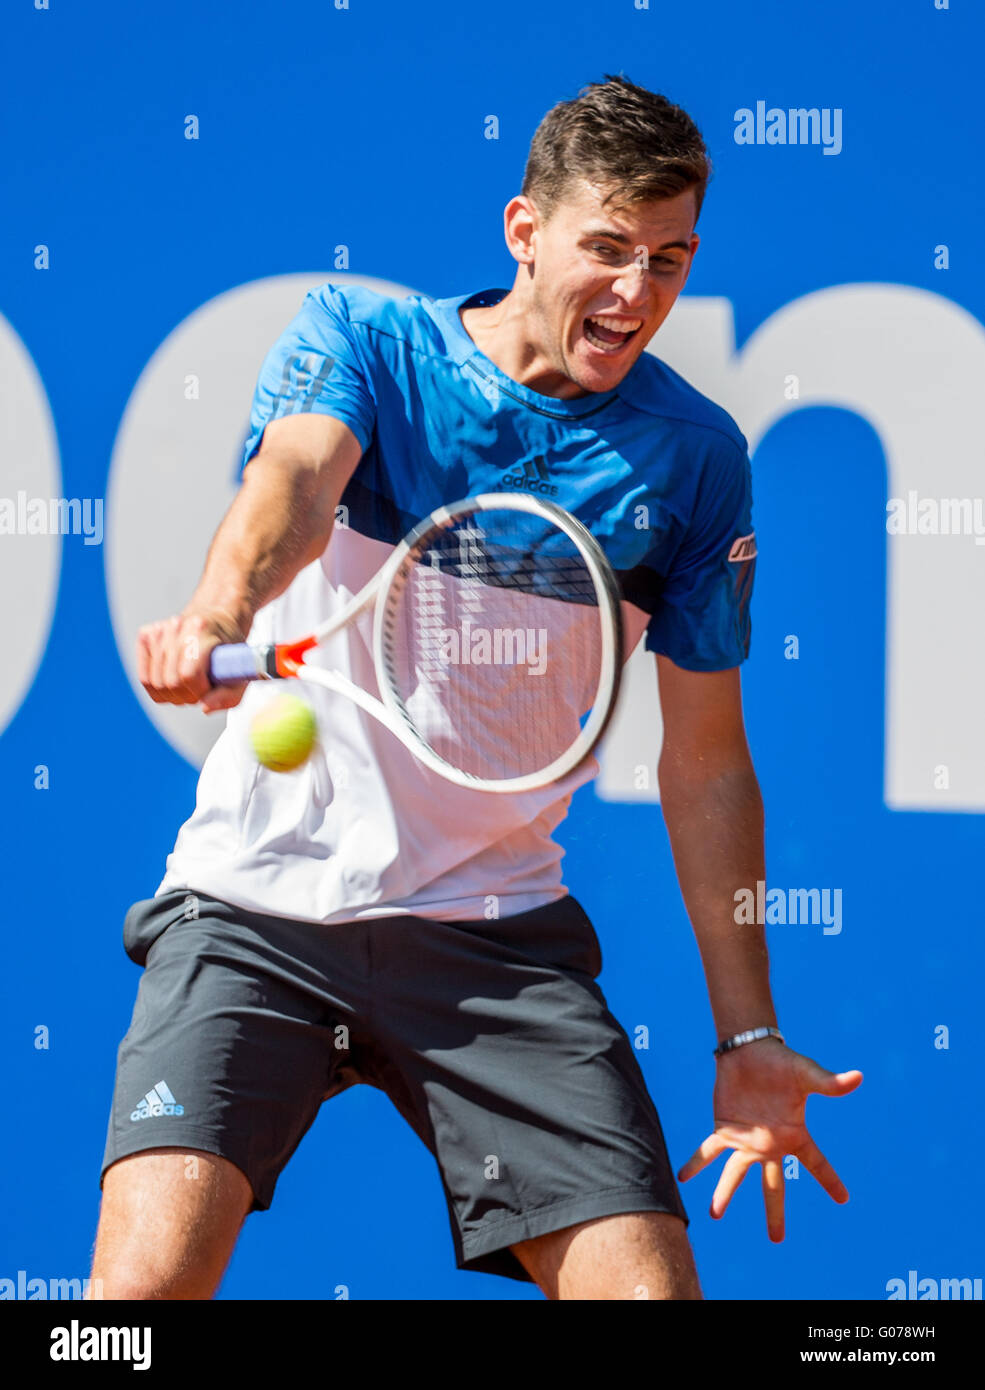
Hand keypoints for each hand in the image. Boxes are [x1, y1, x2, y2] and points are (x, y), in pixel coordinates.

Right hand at [136, 608, 248, 713]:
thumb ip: (229, 696)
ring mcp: (158, 629)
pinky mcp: (145, 635)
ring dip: (172, 694)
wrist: (217, 620)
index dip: (199, 691)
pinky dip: (158, 688)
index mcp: (201, 629)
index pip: (188, 675)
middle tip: (200, 689)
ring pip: (154, 683)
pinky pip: (144, 678)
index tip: (210, 688)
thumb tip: (204, 708)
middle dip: (186, 695)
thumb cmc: (230, 650)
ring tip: (188, 685)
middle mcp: (176, 625)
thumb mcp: (242, 673)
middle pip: (170, 682)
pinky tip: (173, 680)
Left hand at [677, 1038, 861, 1241]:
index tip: (844, 1199)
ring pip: (735, 1175)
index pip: (817, 1164)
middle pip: (773, 1186)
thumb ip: (829, 1083)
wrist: (749, 1049)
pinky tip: (682, 1177)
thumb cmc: (781, 1062)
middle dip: (774, 1213)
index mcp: (793, 1136)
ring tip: (714, 1214)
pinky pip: (708, 1151)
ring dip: (724, 1194)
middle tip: (776, 1239)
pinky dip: (695, 1164)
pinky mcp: (723, 1129)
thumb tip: (859, 1077)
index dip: (831, 1181)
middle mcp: (769, 1145)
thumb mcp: (807, 1074)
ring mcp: (745, 1140)